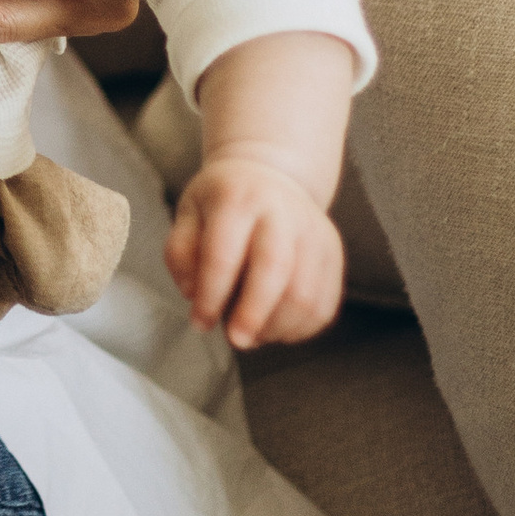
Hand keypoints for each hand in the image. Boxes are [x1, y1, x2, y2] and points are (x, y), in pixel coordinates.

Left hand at [164, 156, 344, 349]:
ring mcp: (314, 232)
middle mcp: (282, 211)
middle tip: (236, 340)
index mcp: (239, 199)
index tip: (200, 322)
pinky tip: (277, 328)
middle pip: (275, 270)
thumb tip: (193, 293)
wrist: (271, 176)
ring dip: (277, 327)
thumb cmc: (224, 201)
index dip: (211, 296)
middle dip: (253, 315)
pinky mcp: (333, 254)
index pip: (224, 254)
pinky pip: (324, 304)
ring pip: (305, 294)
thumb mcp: (189, 213)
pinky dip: (301, 328)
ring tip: (253, 333)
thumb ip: (181, 252)